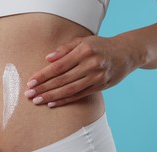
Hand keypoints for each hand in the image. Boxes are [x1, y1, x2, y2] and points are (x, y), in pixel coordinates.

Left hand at [24, 36, 139, 106]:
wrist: (127, 53)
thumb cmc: (100, 46)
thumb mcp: (84, 41)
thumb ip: (65, 49)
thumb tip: (47, 58)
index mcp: (84, 51)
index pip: (58, 66)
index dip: (43, 75)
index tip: (30, 82)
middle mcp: (91, 64)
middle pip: (62, 79)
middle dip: (43, 88)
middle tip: (29, 94)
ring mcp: (96, 77)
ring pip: (69, 89)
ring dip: (51, 96)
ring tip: (37, 101)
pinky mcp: (100, 87)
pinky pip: (79, 95)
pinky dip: (65, 100)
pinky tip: (52, 104)